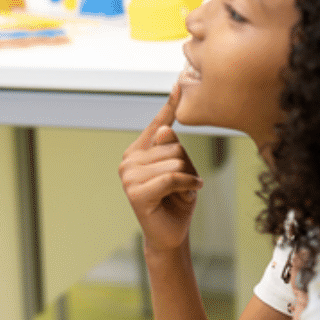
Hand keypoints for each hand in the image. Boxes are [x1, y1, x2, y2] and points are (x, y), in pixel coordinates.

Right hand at [119, 83, 202, 254]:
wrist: (171, 235)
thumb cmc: (177, 201)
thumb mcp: (182, 169)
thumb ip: (174, 149)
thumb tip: (167, 129)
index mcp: (139, 150)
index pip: (158, 124)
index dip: (170, 105)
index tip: (179, 84)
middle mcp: (129, 159)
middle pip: (174, 145)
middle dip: (187, 166)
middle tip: (182, 186)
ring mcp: (129, 175)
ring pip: (175, 161)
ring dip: (188, 179)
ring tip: (180, 193)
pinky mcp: (136, 191)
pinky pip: (172, 177)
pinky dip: (187, 185)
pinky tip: (189, 194)